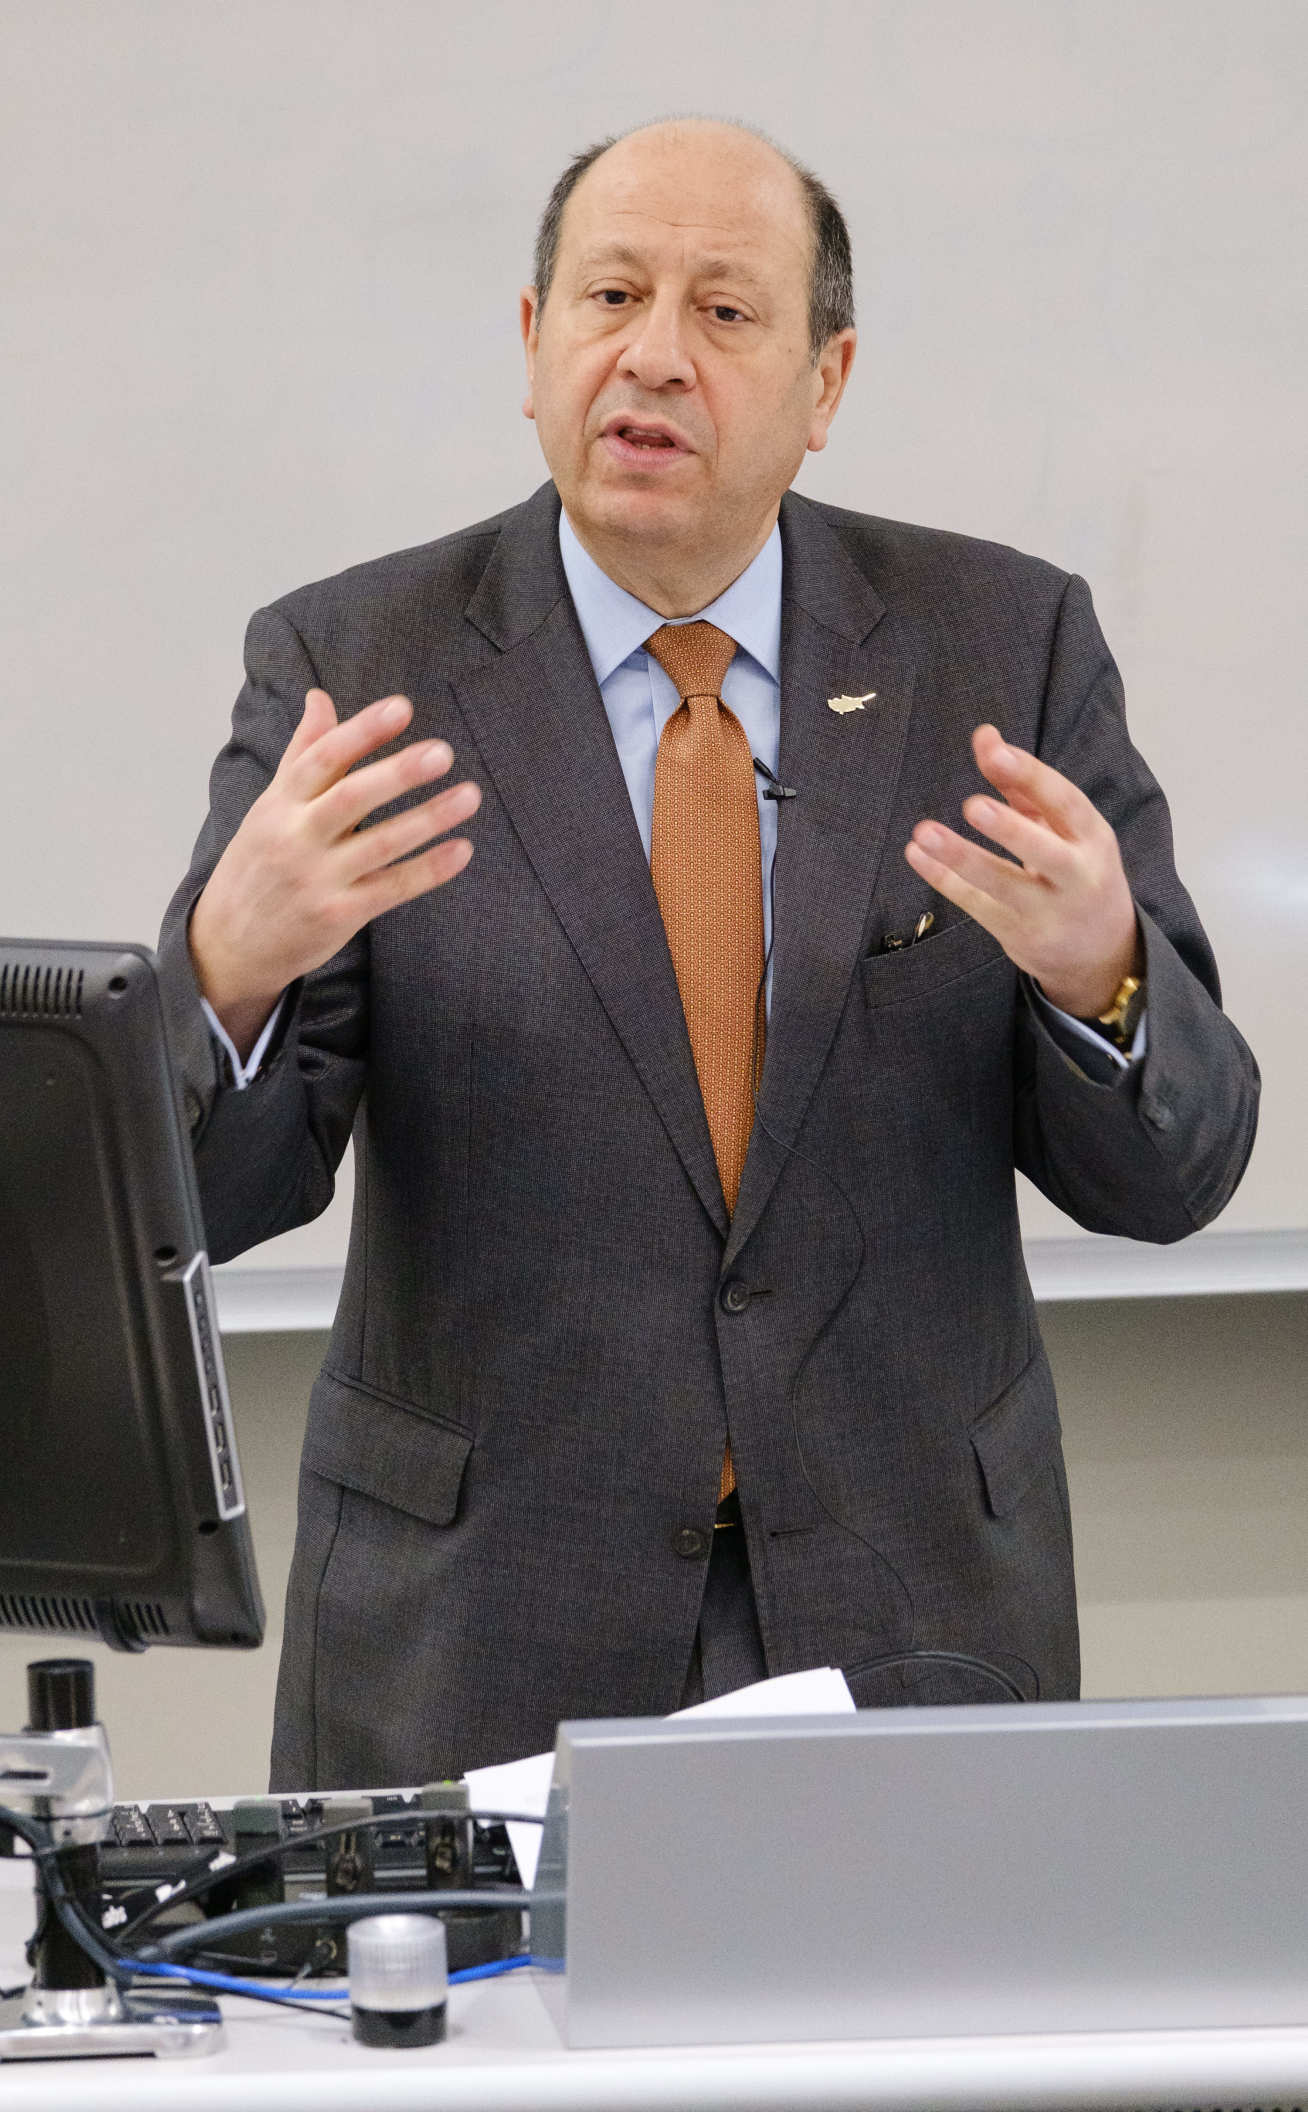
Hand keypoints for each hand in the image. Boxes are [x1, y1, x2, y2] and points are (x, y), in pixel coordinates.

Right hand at [189, 688, 480, 1058]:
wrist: (229, 942)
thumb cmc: (259, 864)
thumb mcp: (270, 805)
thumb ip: (303, 753)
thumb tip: (319, 697)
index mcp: (280, 803)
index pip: (321, 758)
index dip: (362, 731)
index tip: (402, 707)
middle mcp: (295, 838)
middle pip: (349, 798)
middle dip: (397, 774)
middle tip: (442, 752)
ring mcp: (316, 879)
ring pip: (379, 844)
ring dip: (427, 819)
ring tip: (470, 795)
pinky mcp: (337, 916)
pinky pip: (390, 889)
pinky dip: (428, 870)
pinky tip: (462, 850)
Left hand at [903, 725, 1140, 1017]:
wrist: (1101, 951)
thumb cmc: (1075, 870)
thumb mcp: (1062, 828)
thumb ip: (1023, 784)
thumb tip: (984, 736)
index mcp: (1092, 837)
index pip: (1065, 802)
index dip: (1030, 776)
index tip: (993, 751)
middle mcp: (1077, 875)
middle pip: (1043, 850)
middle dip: (1010, 828)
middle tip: (972, 806)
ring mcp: (1048, 910)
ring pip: (1003, 884)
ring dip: (962, 858)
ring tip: (924, 832)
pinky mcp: (1018, 935)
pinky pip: (976, 906)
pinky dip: (945, 881)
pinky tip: (917, 855)